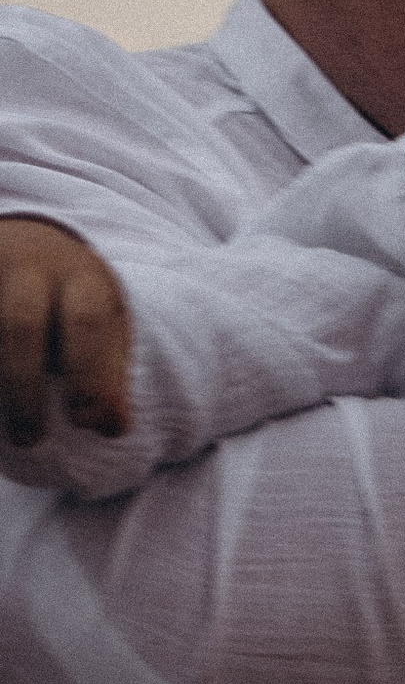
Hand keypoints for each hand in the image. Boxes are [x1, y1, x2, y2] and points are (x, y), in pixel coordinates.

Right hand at [0, 217, 132, 446]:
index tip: (86, 423)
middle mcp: (31, 271)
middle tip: (29, 440)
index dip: (89, 376)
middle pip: (22, 325)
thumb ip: (109, 374)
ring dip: (1, 383)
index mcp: (82, 278)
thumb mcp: (102, 324)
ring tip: (6, 439)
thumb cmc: (71, 301)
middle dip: (24, 386)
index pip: (88, 325)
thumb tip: (113, 428)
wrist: (25, 243)